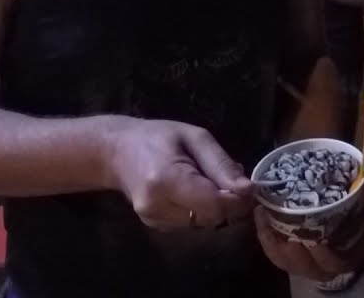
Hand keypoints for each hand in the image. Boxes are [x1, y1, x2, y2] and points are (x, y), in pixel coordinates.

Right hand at [106, 118, 254, 230]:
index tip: (247, 186)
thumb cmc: (156, 137)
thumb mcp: (194, 137)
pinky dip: (198, 209)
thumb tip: (247, 190)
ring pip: (204, 223)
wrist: (115, 151)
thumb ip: (221, 164)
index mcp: (166, 180)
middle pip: (212, 217)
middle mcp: (157, 207)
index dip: (238, 200)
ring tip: (201, 180)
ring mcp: (154, 220)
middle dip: (226, 201)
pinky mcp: (155, 226)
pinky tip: (189, 190)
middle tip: (224, 177)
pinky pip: (191, 223)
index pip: (215, 205)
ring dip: (212, 205)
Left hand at [254, 183, 363, 281]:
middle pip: (305, 266)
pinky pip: (271, 250)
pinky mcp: (282, 250)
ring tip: (269, 220)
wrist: (323, 197)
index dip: (325, 256)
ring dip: (276, 243)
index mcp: (343, 254)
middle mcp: (320, 263)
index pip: (334, 262)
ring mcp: (299, 259)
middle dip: (296, 253)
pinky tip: (261, 215)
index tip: (319, 241)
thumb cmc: (344, 202)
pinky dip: (265, 235)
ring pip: (285, 261)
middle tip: (291, 233)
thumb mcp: (360, 196)